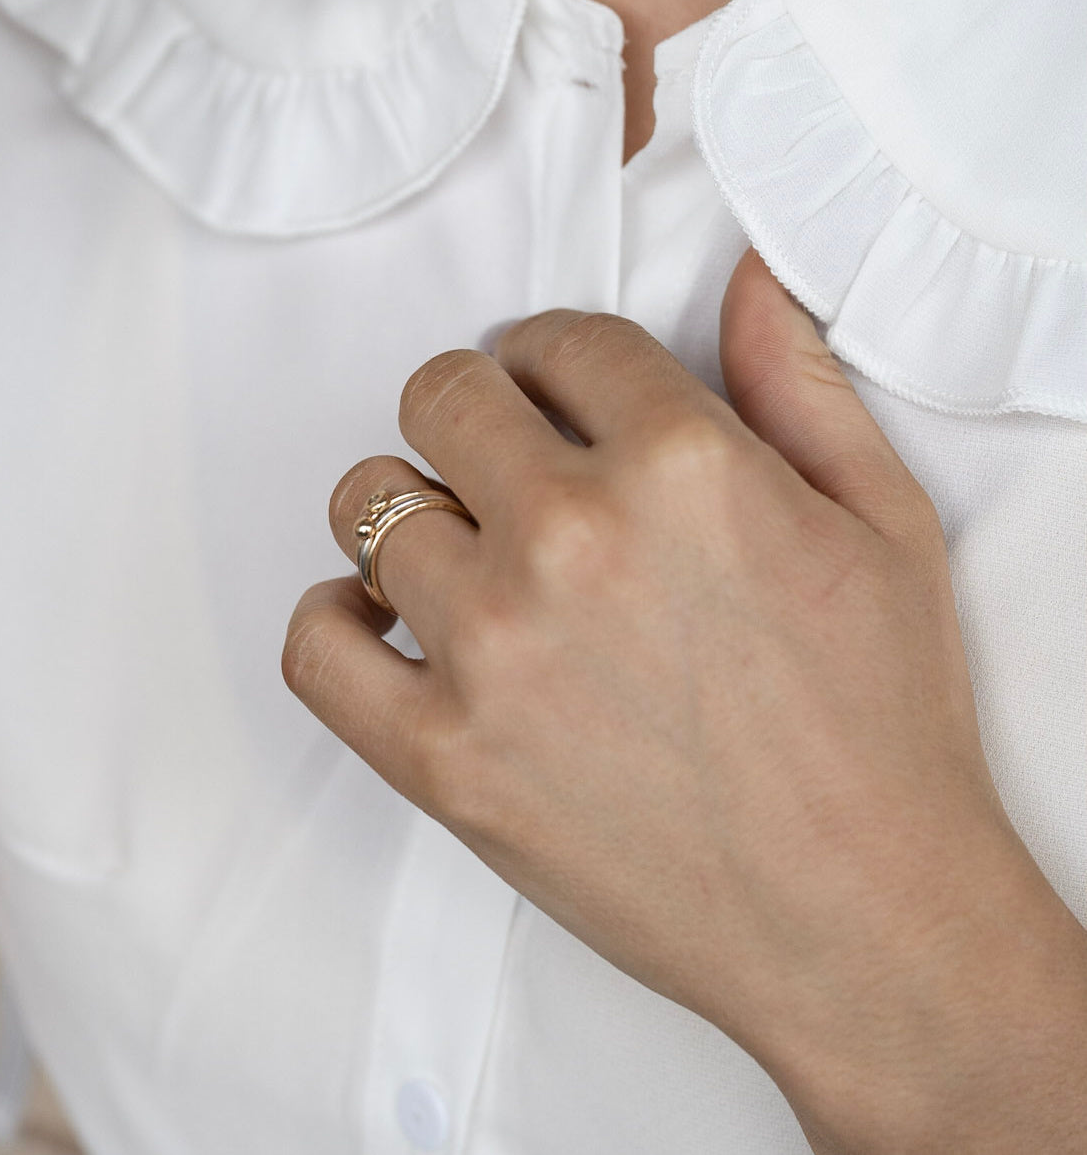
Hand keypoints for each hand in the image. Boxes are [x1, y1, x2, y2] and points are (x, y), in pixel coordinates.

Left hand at [284, 248, 1086, 1152]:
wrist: (859, 919)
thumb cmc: (878, 725)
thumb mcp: (881, 523)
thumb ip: (797, 382)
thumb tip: (744, 276)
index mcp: (682, 464)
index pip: (560, 339)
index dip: (556, 358)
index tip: (555, 392)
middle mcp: (572, 538)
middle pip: (442, 395)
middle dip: (474, 412)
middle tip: (506, 464)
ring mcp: (493, 649)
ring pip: (368, 503)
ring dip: (409, 512)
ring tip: (464, 555)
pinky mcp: (441, 755)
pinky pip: (313, 646)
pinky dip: (333, 622)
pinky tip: (386, 626)